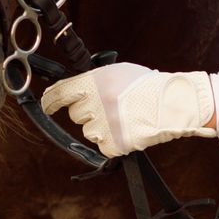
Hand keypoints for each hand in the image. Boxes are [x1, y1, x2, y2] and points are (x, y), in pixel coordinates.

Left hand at [42, 61, 218, 158]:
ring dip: (100, 127)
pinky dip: (112, 142)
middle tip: (109, 107)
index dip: (50, 102)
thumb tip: (72, 89)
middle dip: (88, 112)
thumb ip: (93, 80)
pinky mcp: (113, 144)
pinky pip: (103, 147)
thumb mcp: (116, 72)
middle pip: (76, 115)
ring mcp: (103, 126)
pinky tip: (126, 130)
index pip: (59, 94)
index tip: (47, 107)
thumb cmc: (146, 85)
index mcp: (93, 83)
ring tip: (122, 117)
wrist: (172, 103)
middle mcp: (94, 104)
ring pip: (88, 131)